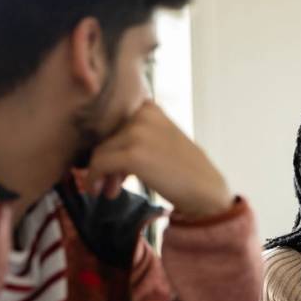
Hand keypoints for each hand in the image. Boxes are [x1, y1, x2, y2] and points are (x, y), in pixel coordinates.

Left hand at [86, 101, 233, 218]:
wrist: (206, 190)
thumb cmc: (185, 170)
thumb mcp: (162, 139)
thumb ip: (136, 137)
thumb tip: (102, 152)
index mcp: (149, 108)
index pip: (113, 124)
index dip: (110, 146)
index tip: (113, 167)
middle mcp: (143, 114)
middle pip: (106, 138)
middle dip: (106, 163)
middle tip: (111, 185)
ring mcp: (137, 133)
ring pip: (100, 152)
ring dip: (102, 174)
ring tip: (110, 191)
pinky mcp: (133, 155)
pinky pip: (100, 164)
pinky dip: (94, 178)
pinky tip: (98, 191)